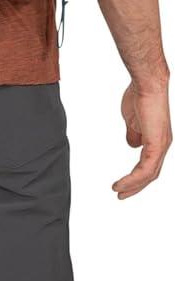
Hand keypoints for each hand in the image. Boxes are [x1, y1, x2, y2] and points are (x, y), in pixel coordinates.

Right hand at [112, 80, 170, 198]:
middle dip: (135, 186)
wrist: (146, 85)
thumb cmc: (140, 97)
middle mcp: (163, 145)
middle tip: (121, 195)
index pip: (149, 165)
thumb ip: (133, 134)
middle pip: (151, 174)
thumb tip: (132, 145)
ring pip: (149, 174)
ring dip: (132, 185)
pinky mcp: (157, 145)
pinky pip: (145, 169)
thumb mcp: (133, 121)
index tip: (122, 185)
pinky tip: (121, 183)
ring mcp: (161, 146)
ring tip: (118, 190)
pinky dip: (133, 178)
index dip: (136, 177)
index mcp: (157, 140)